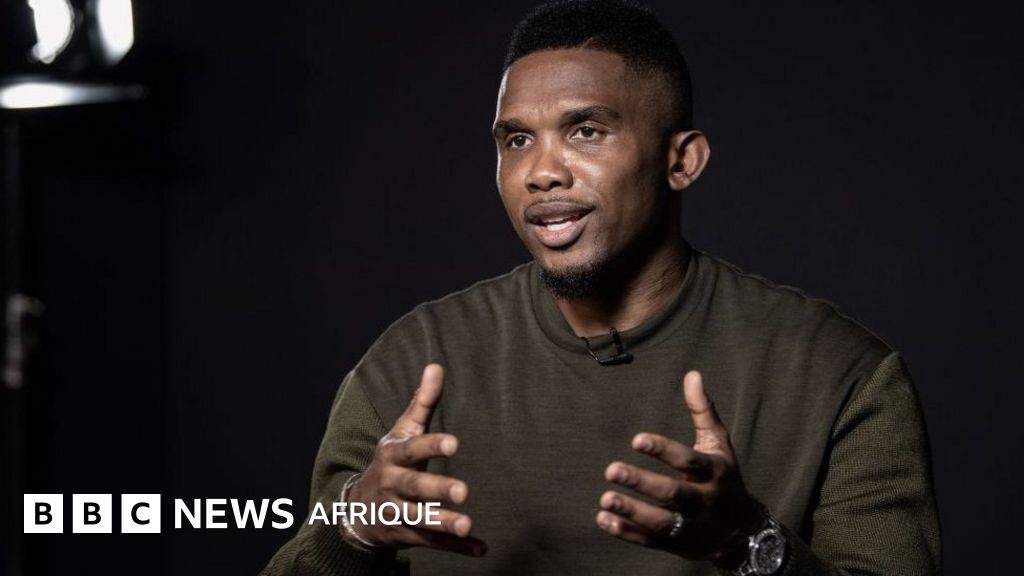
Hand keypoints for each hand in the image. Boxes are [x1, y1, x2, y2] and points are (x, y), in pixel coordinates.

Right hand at [344, 364, 485, 556]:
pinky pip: (431, 542)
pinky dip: (455, 548)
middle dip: (438, 489)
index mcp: (393, 455)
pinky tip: (480, 548)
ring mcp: (397, 512)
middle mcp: (392, 484)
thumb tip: (437, 365)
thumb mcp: (402, 430)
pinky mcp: (405, 535)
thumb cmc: (391, 460)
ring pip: (420, 519)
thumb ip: (422, 402)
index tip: (456, 443)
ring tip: (468, 525)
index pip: (413, 449)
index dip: (433, 446)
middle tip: (464, 491)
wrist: (357, 507)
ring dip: (444, 523)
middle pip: (415, 487)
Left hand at [595, 370, 762, 565]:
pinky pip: (651, 541)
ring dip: (632, 511)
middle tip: (611, 469)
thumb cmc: (723, 476)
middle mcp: (704, 502)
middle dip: (642, 483)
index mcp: (713, 473)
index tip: (636, 439)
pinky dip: (627, 532)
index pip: (688, 461)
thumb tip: (692, 374)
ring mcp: (691, 527)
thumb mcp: (719, 444)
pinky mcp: (677, 545)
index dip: (663, 450)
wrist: (740, 531)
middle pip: (673, 494)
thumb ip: (703, 411)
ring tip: (605, 497)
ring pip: (661, 522)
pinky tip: (603, 519)